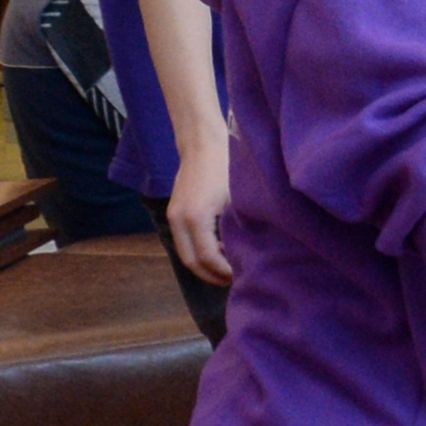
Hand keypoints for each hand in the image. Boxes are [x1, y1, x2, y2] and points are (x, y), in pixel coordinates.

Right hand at [167, 138, 234, 283]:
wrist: (202, 145)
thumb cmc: (226, 168)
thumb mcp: (238, 198)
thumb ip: (240, 226)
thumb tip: (252, 253)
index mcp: (196, 218)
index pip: (208, 258)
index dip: (225, 271)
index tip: (244, 276)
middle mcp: (179, 220)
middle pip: (191, 262)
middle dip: (212, 275)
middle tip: (235, 280)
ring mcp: (173, 216)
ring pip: (185, 253)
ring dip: (205, 264)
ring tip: (230, 267)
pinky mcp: (175, 212)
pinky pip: (184, 241)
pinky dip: (200, 251)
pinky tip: (222, 248)